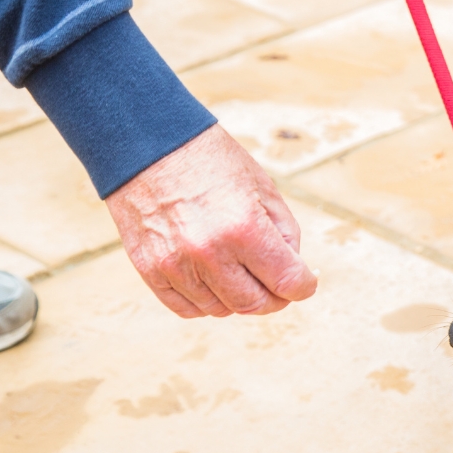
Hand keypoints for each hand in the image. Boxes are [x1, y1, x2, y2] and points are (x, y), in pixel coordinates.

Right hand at [105, 125, 317, 317]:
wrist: (148, 142)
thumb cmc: (212, 162)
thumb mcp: (264, 189)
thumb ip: (285, 235)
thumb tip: (292, 275)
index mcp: (245, 229)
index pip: (289, 283)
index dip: (304, 287)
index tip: (304, 283)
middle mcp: (210, 253)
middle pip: (255, 304)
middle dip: (274, 298)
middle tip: (275, 284)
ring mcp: (176, 265)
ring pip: (221, 309)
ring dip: (237, 298)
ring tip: (239, 272)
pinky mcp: (150, 270)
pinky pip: (187, 308)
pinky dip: (205, 301)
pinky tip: (212, 280)